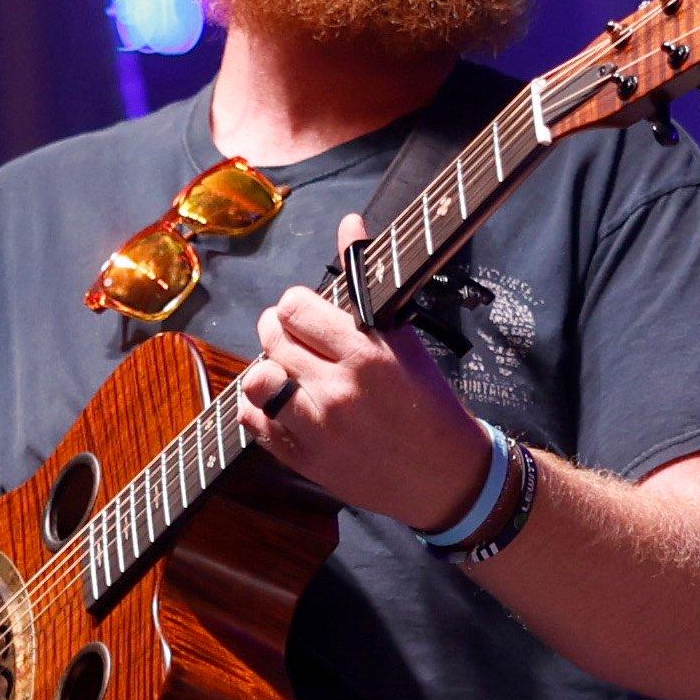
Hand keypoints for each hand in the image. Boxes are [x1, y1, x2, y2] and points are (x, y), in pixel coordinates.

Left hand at [236, 213, 491, 530]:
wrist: (446, 478)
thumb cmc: (430, 403)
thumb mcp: (405, 339)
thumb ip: (367, 281)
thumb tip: (349, 222)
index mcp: (366, 354)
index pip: (295, 307)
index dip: (296, 304)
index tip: (307, 312)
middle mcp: (337, 390)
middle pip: (272, 338)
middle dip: (278, 330)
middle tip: (294, 337)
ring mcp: (318, 430)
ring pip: (257, 379)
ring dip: (267, 369)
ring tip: (286, 370)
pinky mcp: (305, 462)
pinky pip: (254, 422)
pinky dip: (259, 407)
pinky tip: (280, 402)